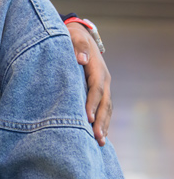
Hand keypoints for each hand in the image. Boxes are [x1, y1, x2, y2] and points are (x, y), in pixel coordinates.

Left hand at [67, 21, 111, 145]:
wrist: (79, 35)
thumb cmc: (72, 37)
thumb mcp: (74, 37)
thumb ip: (78, 46)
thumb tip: (82, 59)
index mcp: (97, 70)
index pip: (96, 90)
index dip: (92, 104)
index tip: (88, 118)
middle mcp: (103, 80)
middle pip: (105, 103)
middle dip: (101, 121)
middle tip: (97, 139)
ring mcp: (103, 86)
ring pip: (106, 108)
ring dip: (104, 125)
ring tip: (99, 143)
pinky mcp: (99, 90)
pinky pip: (103, 108)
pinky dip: (102, 121)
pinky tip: (98, 134)